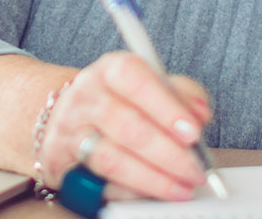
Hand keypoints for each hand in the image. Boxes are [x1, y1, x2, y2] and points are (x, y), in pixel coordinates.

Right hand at [39, 51, 212, 201]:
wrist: (67, 115)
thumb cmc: (119, 100)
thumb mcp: (151, 85)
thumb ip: (181, 94)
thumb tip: (199, 114)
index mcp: (110, 70)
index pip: (135, 80)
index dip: (166, 107)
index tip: (193, 132)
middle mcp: (86, 96)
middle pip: (126, 125)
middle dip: (167, 152)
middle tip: (195, 168)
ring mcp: (70, 130)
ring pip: (111, 158)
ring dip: (152, 178)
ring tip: (181, 187)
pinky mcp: (61, 162)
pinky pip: (98, 183)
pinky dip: (130, 191)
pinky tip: (152, 191)